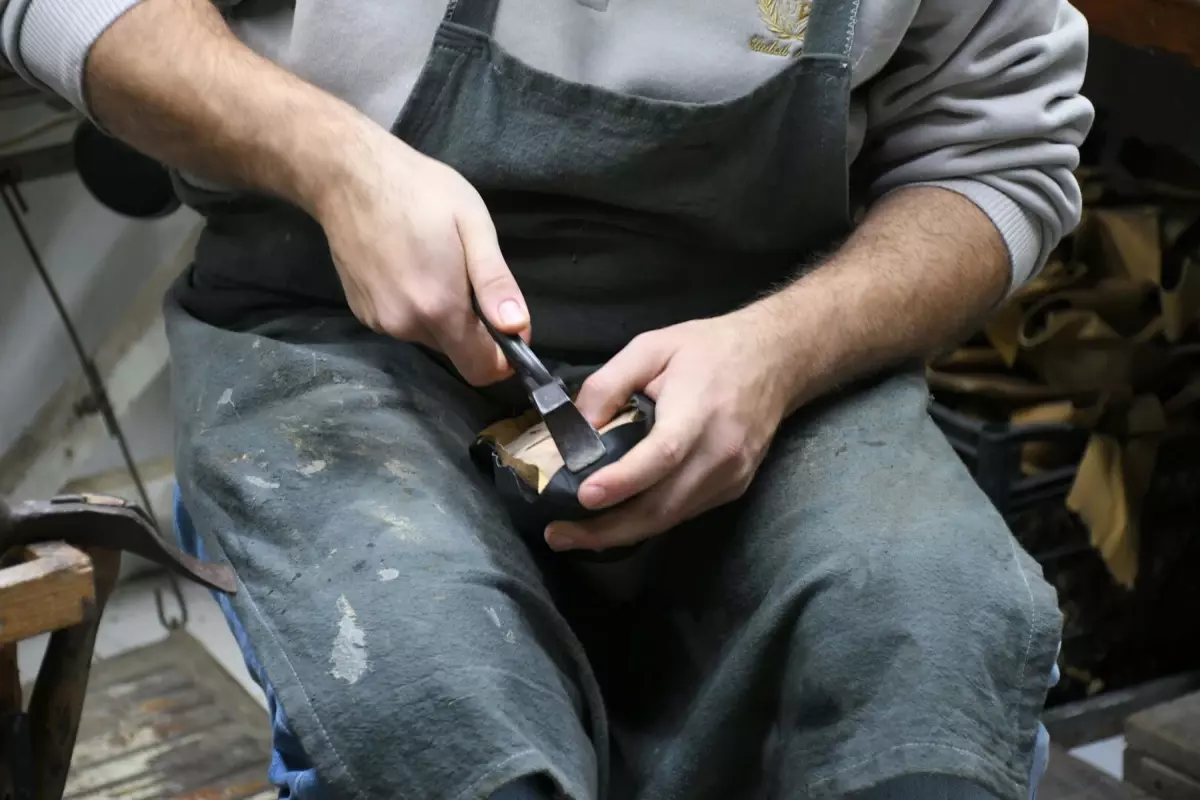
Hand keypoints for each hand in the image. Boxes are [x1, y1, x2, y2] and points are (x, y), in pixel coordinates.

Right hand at [317, 132, 528, 384]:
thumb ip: (495, 283)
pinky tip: (408, 265)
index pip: (480, 370)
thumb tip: (518, 328)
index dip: (503, 356)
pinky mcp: (362, 311)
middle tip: (467, 273)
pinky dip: (415, 305)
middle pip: (456, 350)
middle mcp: (405, 326)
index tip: (509, 325)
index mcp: (438, 309)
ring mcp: (379, 321)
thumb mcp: (473, 227)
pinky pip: (403, 322)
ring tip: (435, 262)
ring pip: (429, 335)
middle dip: (472, 326)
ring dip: (442, 313)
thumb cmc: (420, 191)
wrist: (349, 174)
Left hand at [546, 307, 792, 551]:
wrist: (776, 359)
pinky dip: (647, 522)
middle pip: (662, 505)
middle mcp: (720, 452)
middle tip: (558, 535)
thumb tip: (576, 428)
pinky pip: (683, 513)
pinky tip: (615, 521)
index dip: (623, 480)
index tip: (584, 496)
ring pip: (670, 518)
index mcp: (699, 411)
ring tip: (574, 535)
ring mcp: (731, 476)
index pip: (662, 454)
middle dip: (607, 529)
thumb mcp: (651, 346)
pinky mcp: (733, 488)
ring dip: (621, 533)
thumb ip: (609, 383)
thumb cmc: (709, 349)